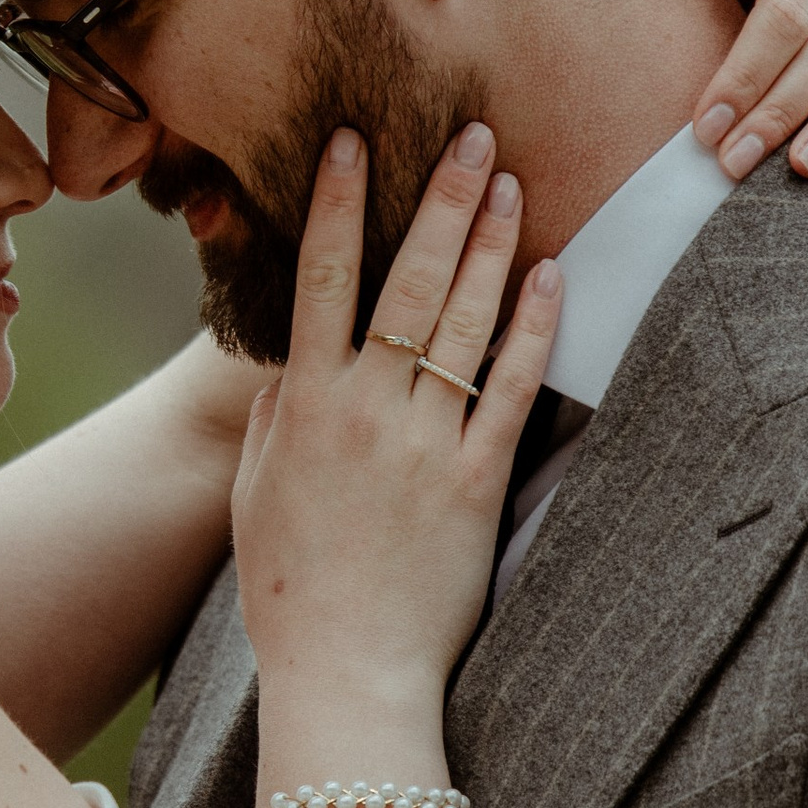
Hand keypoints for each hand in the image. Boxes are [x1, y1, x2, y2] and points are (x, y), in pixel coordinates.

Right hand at [231, 124, 555, 693]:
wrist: (345, 673)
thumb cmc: (289, 588)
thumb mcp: (256, 491)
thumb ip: (276, 416)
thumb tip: (291, 360)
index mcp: (305, 405)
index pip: (322, 279)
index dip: (339, 203)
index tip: (353, 140)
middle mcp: (367, 410)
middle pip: (410, 280)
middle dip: (443, 199)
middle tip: (474, 135)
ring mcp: (425, 443)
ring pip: (466, 322)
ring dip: (492, 244)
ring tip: (513, 182)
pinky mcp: (477, 483)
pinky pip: (511, 389)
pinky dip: (534, 328)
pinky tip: (551, 276)